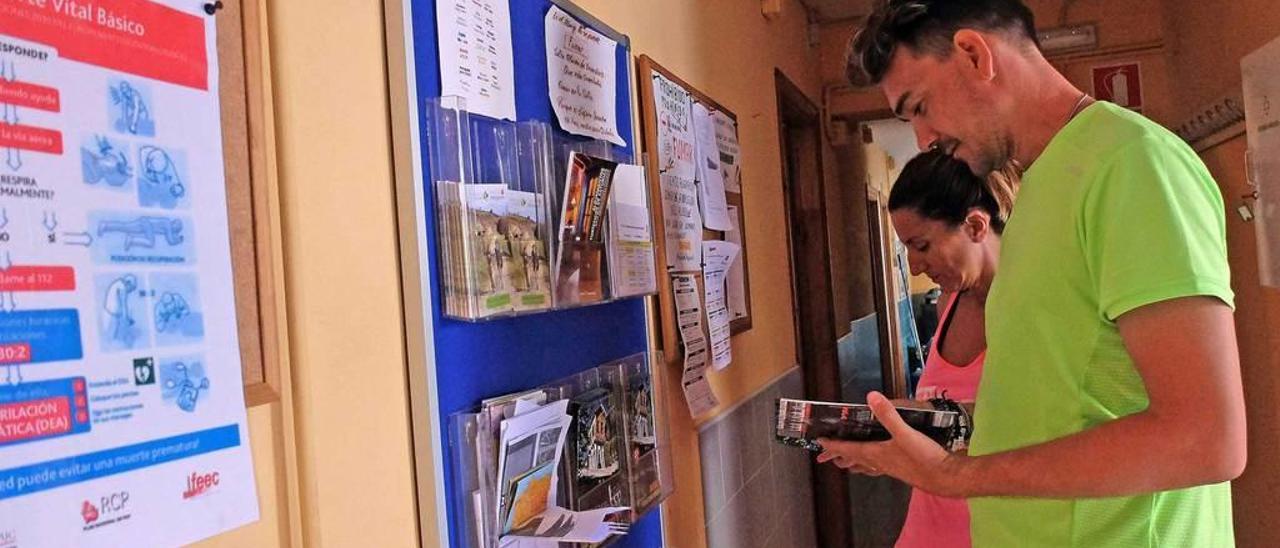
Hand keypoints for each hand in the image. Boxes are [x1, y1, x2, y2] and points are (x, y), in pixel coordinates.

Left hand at [815, 391, 967, 496]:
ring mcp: (890, 468)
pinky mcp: (900, 469)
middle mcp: (879, 462)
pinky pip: (878, 467)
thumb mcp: (905, 433)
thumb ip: (888, 415)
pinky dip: (870, 465)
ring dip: (853, 462)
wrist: (945, 478)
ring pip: (865, 465)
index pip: (848, 448)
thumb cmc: (924, 458)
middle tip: (823, 457)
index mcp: (876, 453)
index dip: (833, 444)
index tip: (819, 443)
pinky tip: (875, 465)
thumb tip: (871, 396)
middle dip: (838, 455)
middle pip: (853, 458)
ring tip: (844, 463)